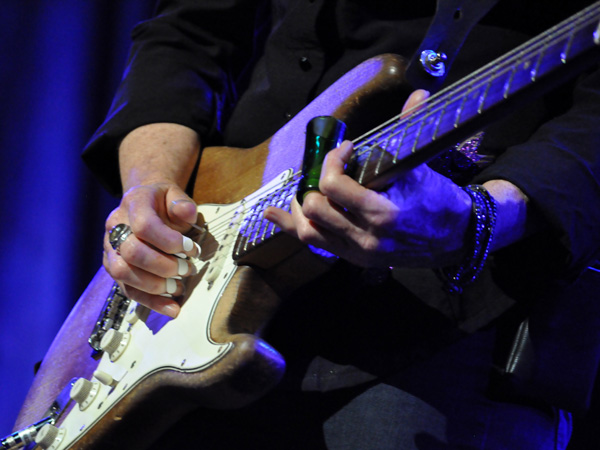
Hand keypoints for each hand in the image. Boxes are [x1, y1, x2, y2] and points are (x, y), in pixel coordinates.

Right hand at [103, 182, 199, 317]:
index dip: (169, 241)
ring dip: (155, 286)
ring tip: (179, 287)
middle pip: (132, 252)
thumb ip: (182, 203)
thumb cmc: (163, 202)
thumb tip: (187, 213)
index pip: (144, 225)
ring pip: (124, 274)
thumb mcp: (175, 195)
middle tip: (188, 269)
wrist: (144, 203)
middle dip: (164, 266)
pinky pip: (127, 289)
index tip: (191, 249)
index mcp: (133, 204)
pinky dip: (151, 302)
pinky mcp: (114, 269)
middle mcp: (115, 227)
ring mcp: (111, 249)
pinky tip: (171, 308)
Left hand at [264, 90, 472, 268]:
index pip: (334, 185)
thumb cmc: (440, 201)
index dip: (333, 160)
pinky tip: (272, 215)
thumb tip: (419, 93)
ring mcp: (357, 250)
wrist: (457, 238)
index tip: (346, 149)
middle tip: (326, 170)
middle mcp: (365, 235)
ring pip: (308, 230)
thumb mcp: (423, 168)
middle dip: (315, 182)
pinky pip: (314, 244)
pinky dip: (291, 227)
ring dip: (299, 206)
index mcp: (383, 212)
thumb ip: (413, 129)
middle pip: (315, 208)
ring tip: (303, 190)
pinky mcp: (354, 258)